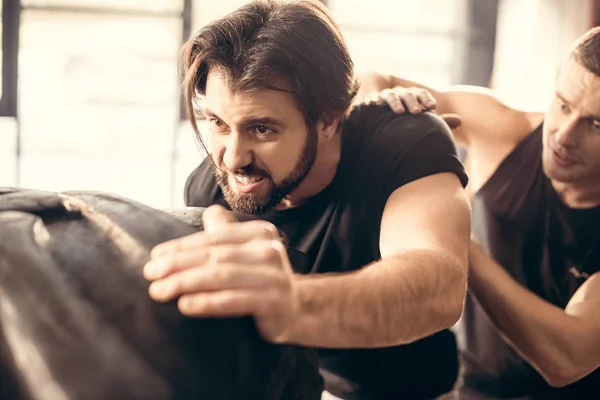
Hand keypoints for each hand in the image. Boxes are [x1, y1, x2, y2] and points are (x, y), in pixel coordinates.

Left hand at [143, 205, 299, 342]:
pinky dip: (208, 303)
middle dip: (177, 264)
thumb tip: (210, 213)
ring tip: (159, 290)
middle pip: (215, 255)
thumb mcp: (247, 251)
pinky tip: (185, 306)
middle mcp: (268, 250)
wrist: (298, 309)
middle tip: (150, 274)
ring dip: (186, 283)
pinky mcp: (274, 301)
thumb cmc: (262, 279)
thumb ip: (227, 233)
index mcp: (259, 233)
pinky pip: (235, 301)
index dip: (181, 247)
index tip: (154, 257)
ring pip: (221, 276)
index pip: (214, 238)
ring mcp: (273, 276)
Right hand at [363, 86, 461, 128]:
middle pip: (407, 94)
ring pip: (391, 95)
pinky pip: (371, 98)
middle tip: (417, 113)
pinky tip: (372, 105)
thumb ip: (440, 121)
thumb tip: (461, 121)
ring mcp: (385, 96)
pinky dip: (371, 100)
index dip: (426, 99)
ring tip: (399, 113)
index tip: (432, 107)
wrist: (384, 123)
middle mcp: (400, 94)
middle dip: (412, 102)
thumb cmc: (407, 123)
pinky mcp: (371, 100)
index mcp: (413, 97)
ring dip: (395, 103)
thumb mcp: (423, 121)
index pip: (421, 94)